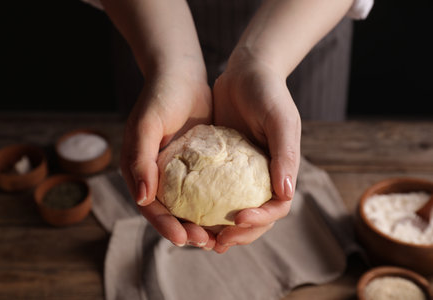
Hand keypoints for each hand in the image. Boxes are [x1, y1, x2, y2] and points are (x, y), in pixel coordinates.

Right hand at [120, 71, 216, 249]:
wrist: (181, 75)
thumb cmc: (160, 97)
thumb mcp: (146, 124)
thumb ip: (140, 160)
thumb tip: (143, 199)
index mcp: (139, 171)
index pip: (151, 208)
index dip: (166, 226)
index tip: (185, 238)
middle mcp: (157, 176)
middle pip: (171, 213)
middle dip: (187, 231)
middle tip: (209, 242)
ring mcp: (178, 172)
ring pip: (189, 206)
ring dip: (204, 223)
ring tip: (222, 236)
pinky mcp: (197, 165)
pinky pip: (206, 189)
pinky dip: (216, 203)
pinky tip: (232, 211)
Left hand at [212, 48, 300, 252]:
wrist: (246, 72)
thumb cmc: (268, 94)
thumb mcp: (281, 120)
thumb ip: (285, 155)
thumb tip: (286, 193)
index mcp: (281, 172)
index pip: (276, 208)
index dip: (260, 220)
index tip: (237, 219)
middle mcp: (262, 177)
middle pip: (255, 218)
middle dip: (238, 235)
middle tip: (216, 242)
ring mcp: (241, 174)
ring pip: (234, 211)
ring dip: (220, 229)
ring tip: (200, 238)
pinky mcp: (221, 167)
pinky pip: (214, 193)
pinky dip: (205, 207)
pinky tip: (188, 213)